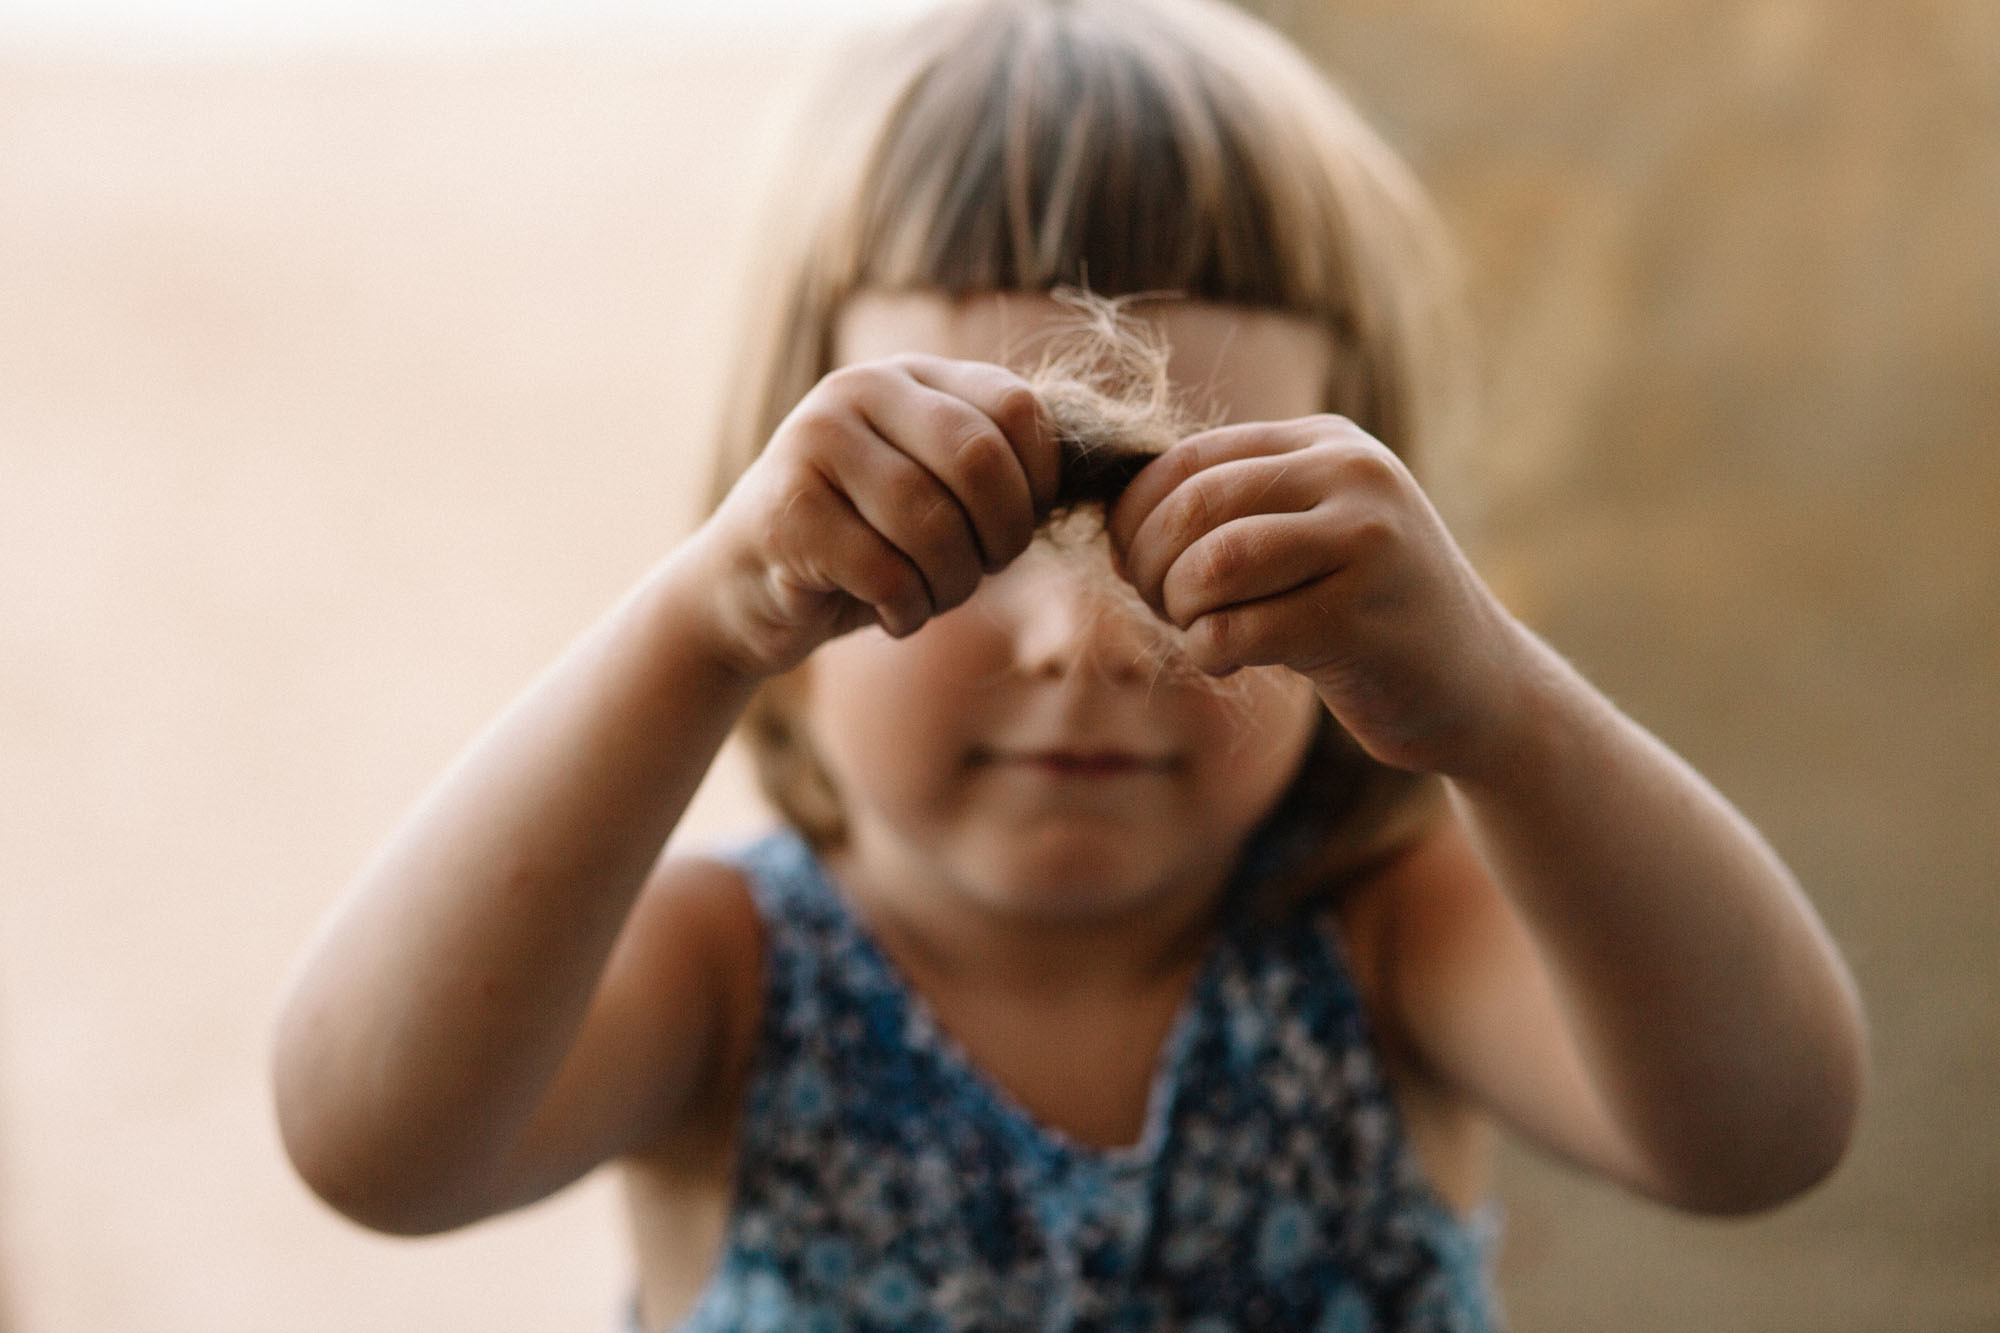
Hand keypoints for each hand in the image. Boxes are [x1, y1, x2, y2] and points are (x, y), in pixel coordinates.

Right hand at [686, 355, 1058, 679]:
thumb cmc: (866, 546)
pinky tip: (887, 613)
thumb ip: (997, 470)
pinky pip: (887, 573)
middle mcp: (859, 389)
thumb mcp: (937, 491)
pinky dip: (906, 612)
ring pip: (933, 525)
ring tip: (928, 596)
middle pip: (980, 461)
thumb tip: (1092, 477)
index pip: (1020, 409)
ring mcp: (813, 443)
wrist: (745, 591)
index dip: (1039, 485)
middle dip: (1001, 539)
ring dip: (951, 585)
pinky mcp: (785, 510)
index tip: (1017, 529)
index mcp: (911, 375)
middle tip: (982, 571)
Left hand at [1107, 415, 1530, 775]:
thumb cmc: (1367, 613)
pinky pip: (1237, 631)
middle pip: (1193, 506)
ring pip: (1212, 564)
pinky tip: (1232, 663)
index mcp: (1328, 442)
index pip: (1189, 459)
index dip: (1135, 516)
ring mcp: (1366, 545)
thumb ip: (1235, 506)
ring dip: (1179, 610)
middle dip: (1148, 565)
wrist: (1480, 688)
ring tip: (1200, 631)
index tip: (1134, 564)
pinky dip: (1209, 654)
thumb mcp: (1310, 531)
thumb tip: (1115, 515)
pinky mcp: (1362, 620)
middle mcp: (1353, 476)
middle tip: (1162, 606)